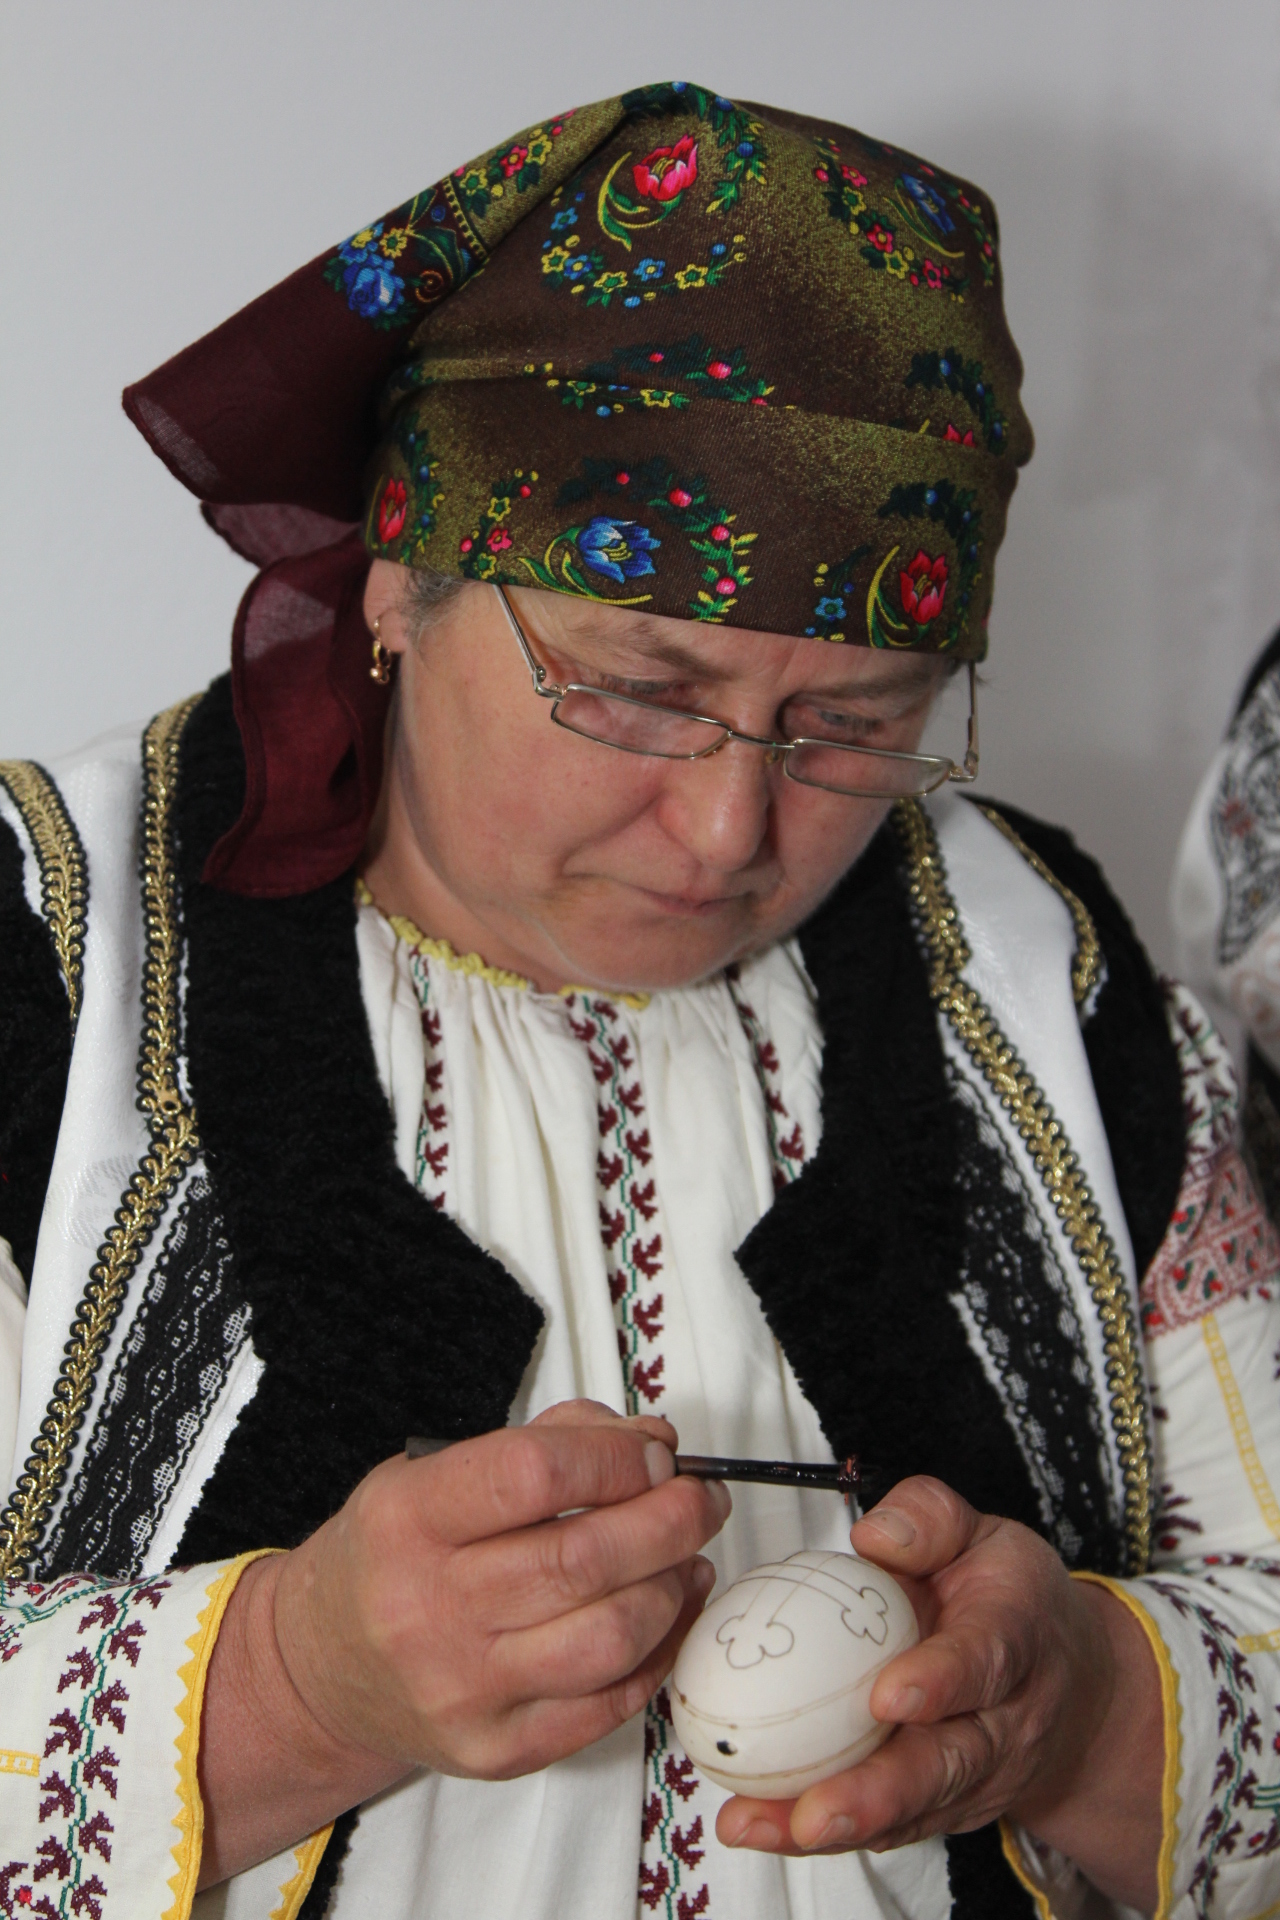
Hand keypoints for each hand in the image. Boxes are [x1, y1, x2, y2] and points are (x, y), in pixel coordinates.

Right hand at [199, 1400, 727, 1885]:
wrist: (320, 1670)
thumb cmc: (391, 1555)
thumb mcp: (433, 1471)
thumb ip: (545, 1442)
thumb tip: (651, 1441)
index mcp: (409, 1518)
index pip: (533, 1475)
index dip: (615, 1458)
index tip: (657, 1451)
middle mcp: (430, 1608)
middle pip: (585, 1559)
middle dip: (670, 1519)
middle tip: (701, 1498)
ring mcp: (465, 1691)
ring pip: (610, 1636)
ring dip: (673, 1587)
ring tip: (686, 1555)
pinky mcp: (497, 1751)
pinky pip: (609, 1704)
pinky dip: (659, 1651)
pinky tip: (668, 1611)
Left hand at [714, 1476, 1160, 1909]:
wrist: (1073, 1689)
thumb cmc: (1010, 1602)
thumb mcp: (981, 1535)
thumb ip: (929, 1521)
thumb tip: (874, 1537)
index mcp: (1013, 1636)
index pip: (983, 1661)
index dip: (938, 1683)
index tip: (886, 1699)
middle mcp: (1002, 1720)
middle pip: (944, 1764)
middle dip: (876, 1794)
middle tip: (812, 1812)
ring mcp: (975, 1774)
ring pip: (909, 1807)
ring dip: (835, 1824)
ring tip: (760, 1825)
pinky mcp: (943, 1806)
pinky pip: (887, 1824)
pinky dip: (823, 1832)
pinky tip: (763, 1826)